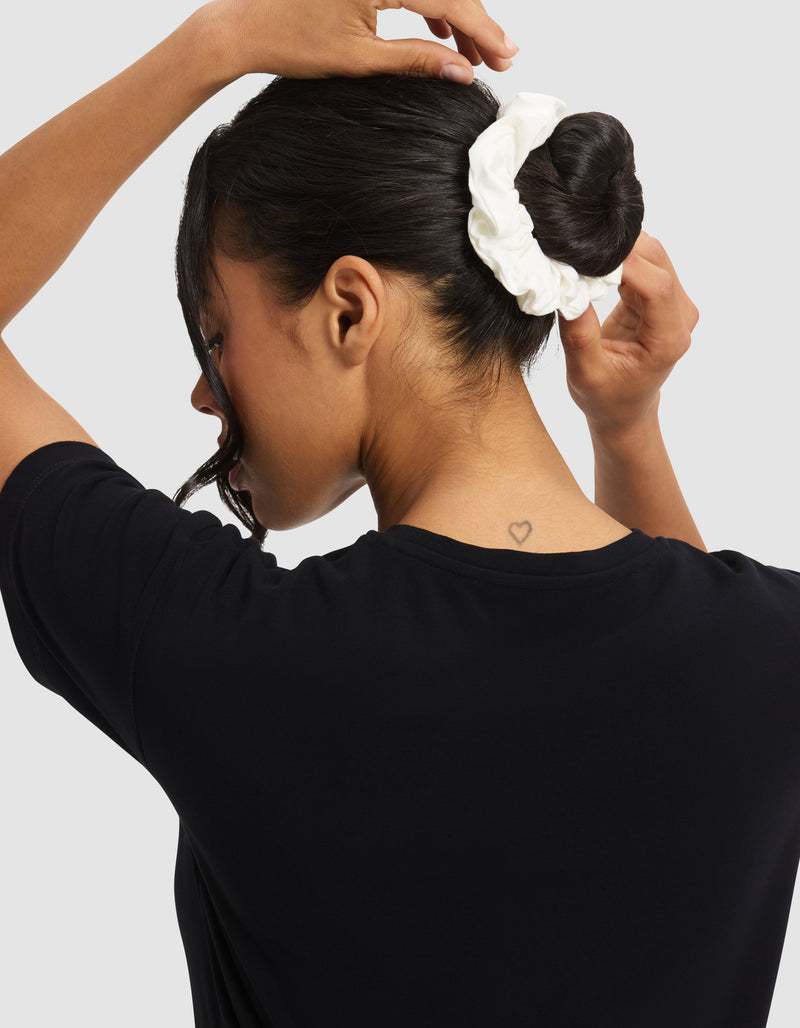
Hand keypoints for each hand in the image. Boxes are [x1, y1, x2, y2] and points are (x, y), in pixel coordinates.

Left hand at [205, 0, 518, 82]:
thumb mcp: (361, 59)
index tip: (506, 55)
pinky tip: (439, 31)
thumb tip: (464, 72)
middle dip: (475, 21)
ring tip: (472, 54)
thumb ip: (417, 61)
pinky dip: (430, 3)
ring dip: (456, 14)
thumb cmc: (292, 43)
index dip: (482, 29)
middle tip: (499, 58)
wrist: (245, 27)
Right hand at [558, 232, 698, 441]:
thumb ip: (579, 336)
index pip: (656, 285)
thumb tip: (569, 290)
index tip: (583, 258)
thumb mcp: (585, 375)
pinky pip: (640, 262)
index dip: (623, 264)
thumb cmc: (606, 400)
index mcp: (669, 339)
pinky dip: (614, 258)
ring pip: (649, 254)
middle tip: (577, 252)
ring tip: (581, 260)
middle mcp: (680, 316)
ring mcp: (673, 303)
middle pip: (656, 260)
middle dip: (617, 249)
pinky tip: (591, 267)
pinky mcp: (658, 295)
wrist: (623, 410)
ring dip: (615, 250)